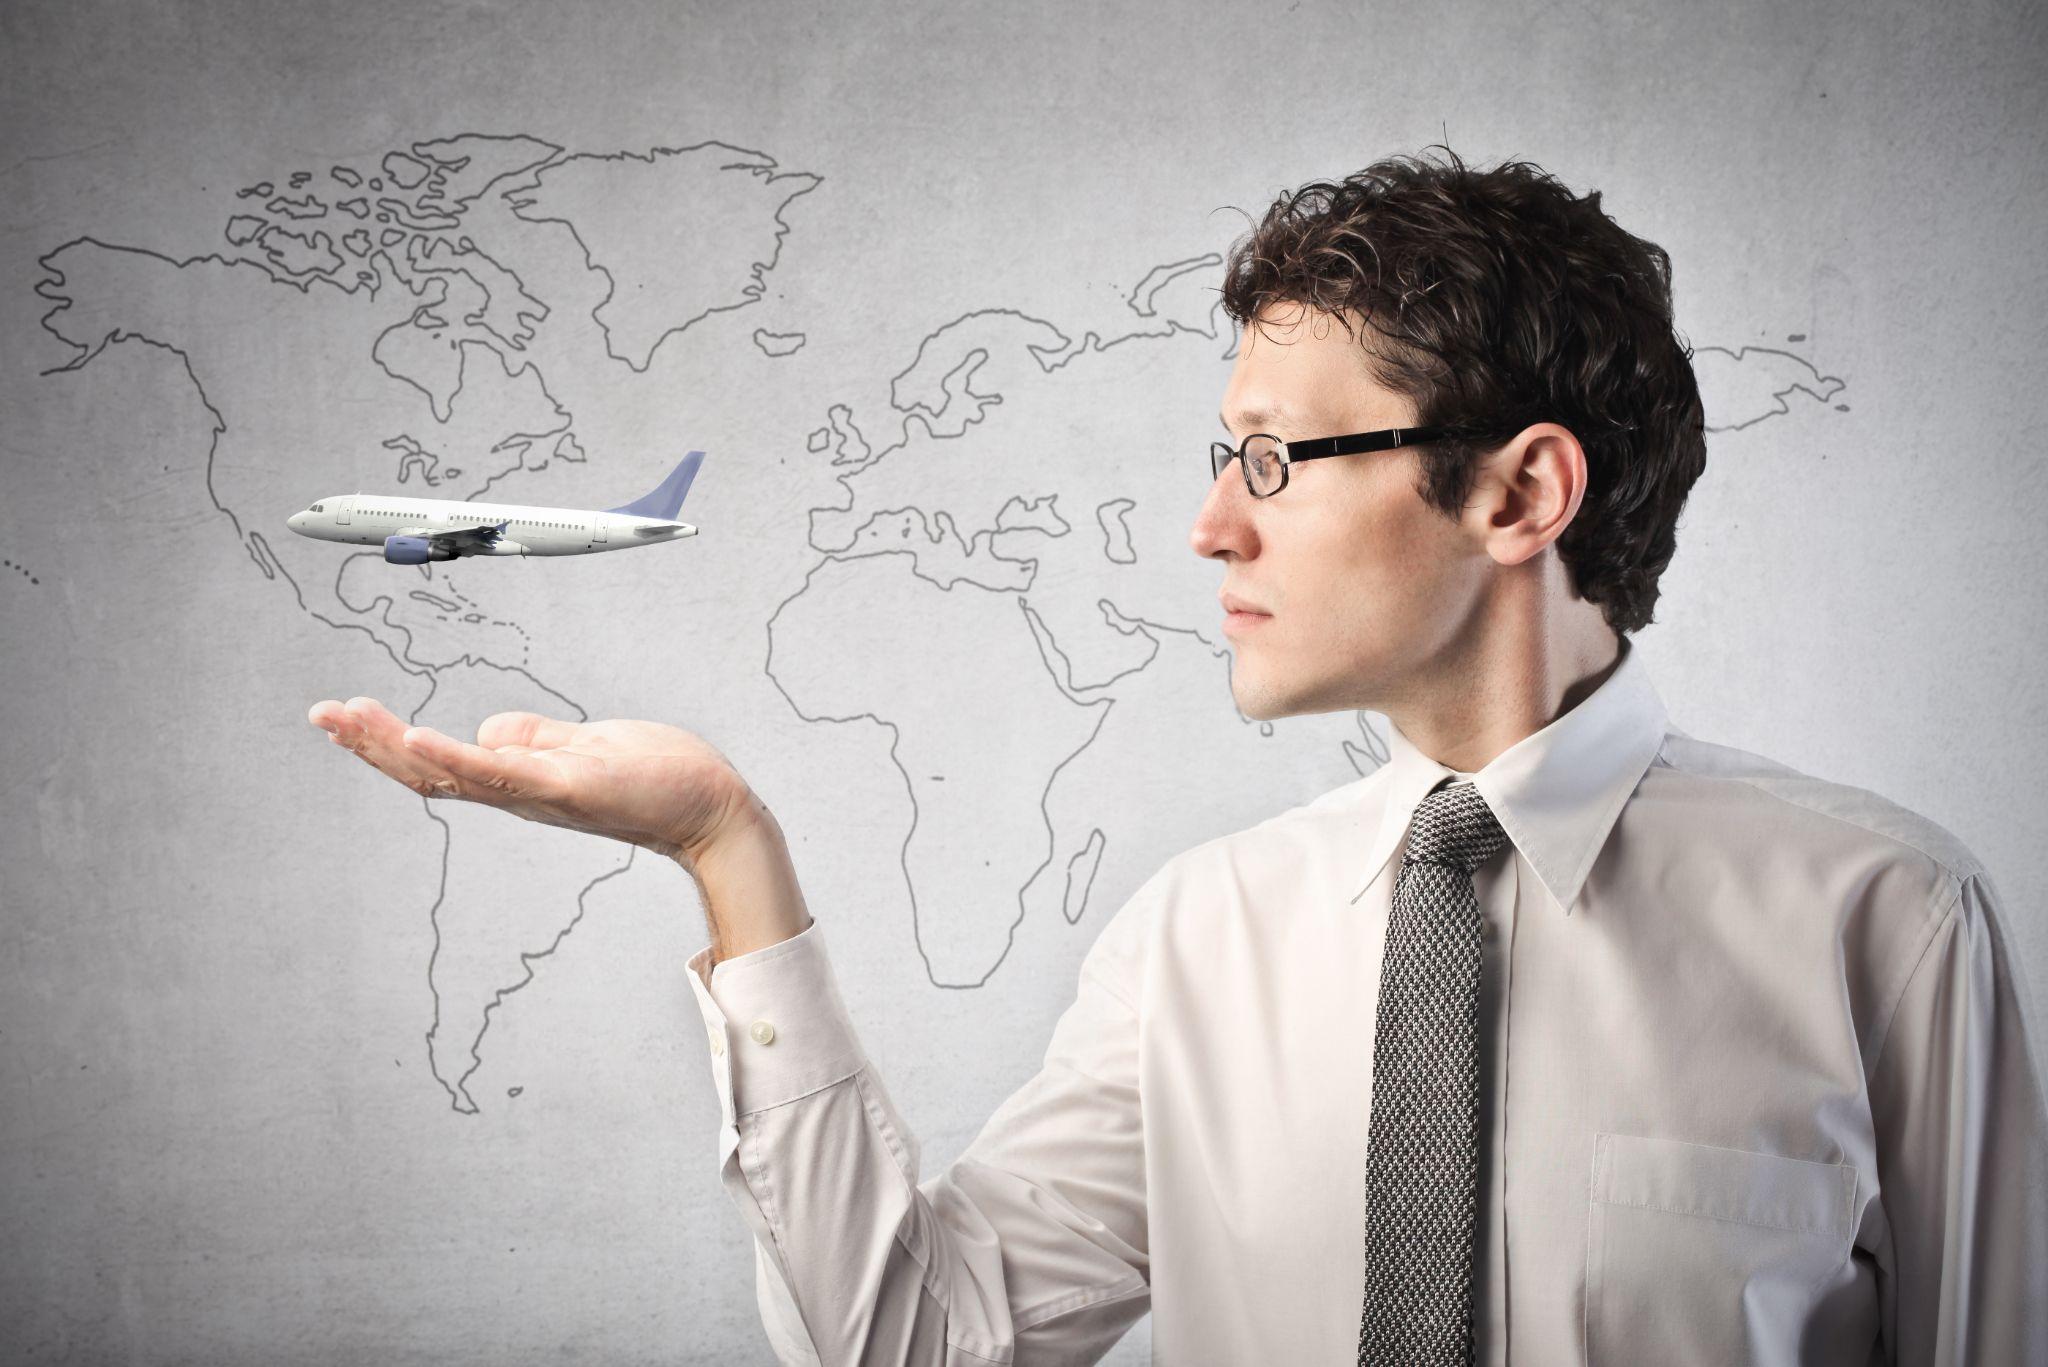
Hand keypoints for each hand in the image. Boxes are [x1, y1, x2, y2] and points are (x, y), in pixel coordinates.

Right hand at [306, 696, 762, 866]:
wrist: (709, 808)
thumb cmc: (655, 778)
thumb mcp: (581, 747)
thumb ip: (533, 739)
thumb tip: (487, 729)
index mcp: (518, 778)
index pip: (438, 764)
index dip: (386, 744)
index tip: (344, 716)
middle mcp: (519, 792)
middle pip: (428, 773)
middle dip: (371, 744)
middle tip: (322, 716)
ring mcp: (539, 792)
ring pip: (452, 774)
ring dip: (394, 747)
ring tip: (349, 721)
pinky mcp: (567, 786)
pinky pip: (501, 773)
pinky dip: (455, 756)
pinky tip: (418, 738)